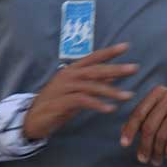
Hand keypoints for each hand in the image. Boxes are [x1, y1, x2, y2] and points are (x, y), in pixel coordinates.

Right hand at [23, 45, 137, 141]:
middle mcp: (68, 75)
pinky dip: (97, 104)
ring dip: (111, 91)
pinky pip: (83, 101)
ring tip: (128, 96)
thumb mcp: (77, 91)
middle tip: (134, 68)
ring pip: (91, 85)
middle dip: (116, 68)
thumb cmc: (56, 104)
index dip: (109, 52)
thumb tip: (113, 74)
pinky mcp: (62, 102)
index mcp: (71, 70)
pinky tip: (109, 109)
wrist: (32, 119)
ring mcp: (64, 88)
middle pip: (95, 69)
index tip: (126, 46)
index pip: (93, 57)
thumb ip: (93, 82)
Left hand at [120, 88, 166, 165]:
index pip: (139, 113)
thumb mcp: (162, 109)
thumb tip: (123, 131)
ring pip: (162, 135)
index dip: (130, 130)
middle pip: (149, 127)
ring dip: (157, 152)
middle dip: (144, 146)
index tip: (124, 144)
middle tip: (142, 159)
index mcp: (158, 93)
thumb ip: (144, 117)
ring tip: (155, 160)